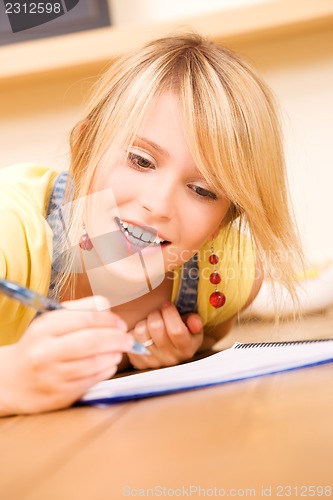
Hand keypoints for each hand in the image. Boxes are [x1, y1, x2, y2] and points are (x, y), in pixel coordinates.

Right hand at [0, 296, 134, 415]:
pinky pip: (91, 381)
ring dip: (114, 355)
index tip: (120, 323)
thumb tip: (106, 307)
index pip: (84, 319)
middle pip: (91, 342)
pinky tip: (110, 364)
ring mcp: (52, 376)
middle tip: (128, 339)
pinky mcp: (59, 396)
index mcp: (44, 329)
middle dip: (116, 339)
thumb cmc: (37, 347)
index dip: (108, 320)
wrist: (11, 382)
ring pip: (94, 363)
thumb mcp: (50, 323)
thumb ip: (79, 311)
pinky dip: (106, 371)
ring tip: (120, 350)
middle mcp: (45, 352)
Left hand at [128, 302, 202, 369]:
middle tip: (159, 314)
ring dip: (144, 323)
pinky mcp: (139, 362)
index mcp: (186, 349)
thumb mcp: (194, 331)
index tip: (167, 305)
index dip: (170, 312)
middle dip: (156, 314)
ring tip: (150, 324)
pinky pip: (130, 339)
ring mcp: (153, 361)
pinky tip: (144, 334)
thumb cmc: (183, 338)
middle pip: (156, 326)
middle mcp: (170, 358)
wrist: (171, 357)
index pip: (176, 330)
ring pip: (140, 331)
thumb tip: (194, 320)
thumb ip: (195, 323)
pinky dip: (134, 333)